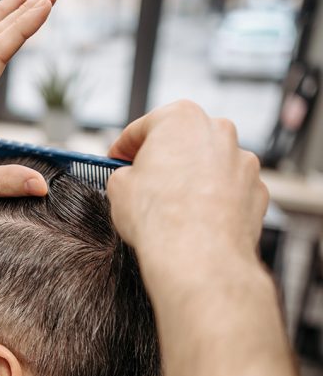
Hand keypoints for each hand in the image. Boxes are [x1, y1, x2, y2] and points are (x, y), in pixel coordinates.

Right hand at [106, 100, 268, 267]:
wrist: (197, 256)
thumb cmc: (160, 218)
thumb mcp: (118, 187)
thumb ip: (126, 174)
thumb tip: (132, 180)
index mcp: (181, 119)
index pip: (143, 127)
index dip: (124, 147)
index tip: (118, 160)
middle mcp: (218, 132)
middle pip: (182, 140)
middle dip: (163, 159)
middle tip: (144, 181)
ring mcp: (242, 162)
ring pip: (209, 164)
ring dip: (190, 179)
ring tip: (170, 206)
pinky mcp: (256, 191)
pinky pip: (228, 189)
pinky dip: (213, 199)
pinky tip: (195, 218)